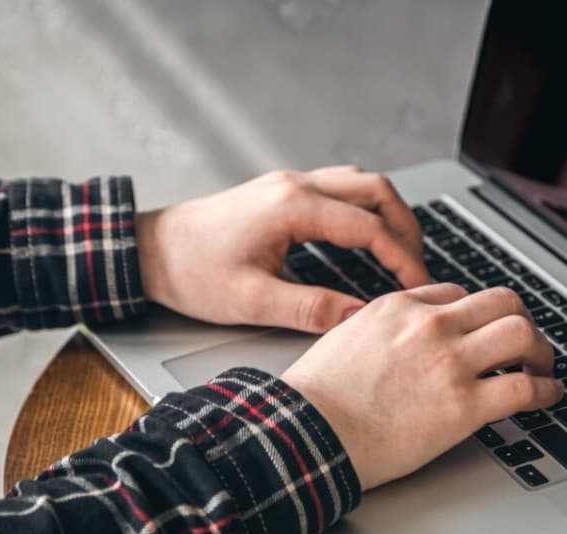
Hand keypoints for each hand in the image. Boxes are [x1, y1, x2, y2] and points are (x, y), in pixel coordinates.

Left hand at [134, 166, 430, 332]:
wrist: (145, 250)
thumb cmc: (189, 272)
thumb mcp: (251, 301)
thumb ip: (312, 309)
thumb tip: (362, 317)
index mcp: (292, 208)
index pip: (370, 226)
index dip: (402, 258)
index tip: (419, 286)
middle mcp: (295, 185)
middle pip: (377, 190)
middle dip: (407, 228)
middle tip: (420, 267)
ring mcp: (289, 184)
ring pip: (361, 183)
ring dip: (389, 214)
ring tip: (402, 253)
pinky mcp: (282, 192)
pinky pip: (341, 190)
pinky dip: (366, 211)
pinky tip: (368, 239)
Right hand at [281, 284, 564, 489]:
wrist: (308, 433)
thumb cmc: (317, 397)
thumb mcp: (346, 338)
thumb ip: (382, 328)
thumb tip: (402, 336)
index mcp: (400, 307)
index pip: (457, 294)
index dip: (477, 314)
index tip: (483, 331)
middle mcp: (431, 325)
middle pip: (502, 301)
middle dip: (521, 320)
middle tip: (527, 343)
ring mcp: (450, 362)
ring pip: (522, 333)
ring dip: (541, 350)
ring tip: (543, 367)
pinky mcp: (464, 405)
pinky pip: (525, 387)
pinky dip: (546, 391)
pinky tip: (548, 396)